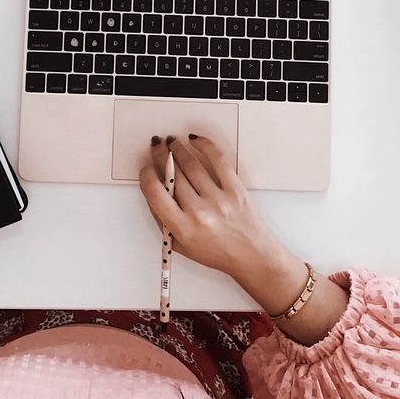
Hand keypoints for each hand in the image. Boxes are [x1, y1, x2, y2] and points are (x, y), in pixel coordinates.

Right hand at [140, 135, 292, 284]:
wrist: (252, 257)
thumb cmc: (218, 253)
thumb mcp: (181, 246)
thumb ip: (163, 221)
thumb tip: (153, 193)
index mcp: (183, 228)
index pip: (155, 193)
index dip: (146, 175)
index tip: (147, 169)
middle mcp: (199, 212)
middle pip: (172, 174)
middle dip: (161, 155)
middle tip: (157, 145)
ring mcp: (219, 199)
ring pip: (191, 164)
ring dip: (178, 148)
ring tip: (172, 141)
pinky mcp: (235, 189)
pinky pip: (218, 160)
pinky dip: (205, 146)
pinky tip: (195, 141)